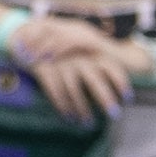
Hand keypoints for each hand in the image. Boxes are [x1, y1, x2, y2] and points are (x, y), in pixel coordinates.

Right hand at [8, 15, 147, 121]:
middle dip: (105, 98)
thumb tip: (120, 71)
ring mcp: (59, 63)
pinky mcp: (44, 70)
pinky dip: (63, 106)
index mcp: (88, 49)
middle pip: (94, 79)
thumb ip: (97, 56)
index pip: (108, 64)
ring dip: (82, 108)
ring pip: (73, 90)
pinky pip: (55, 92)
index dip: (120, 81)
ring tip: (89, 122)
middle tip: (115, 114)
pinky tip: (69, 116)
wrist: (27, 34)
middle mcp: (76, 56)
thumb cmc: (59, 43)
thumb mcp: (79, 42)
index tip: (128, 98)